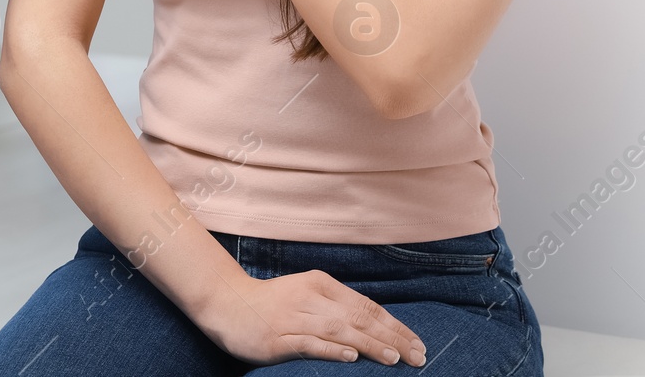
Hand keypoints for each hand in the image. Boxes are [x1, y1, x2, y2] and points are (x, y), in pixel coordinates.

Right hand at [197, 270, 427, 367]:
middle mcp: (312, 298)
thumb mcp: (307, 299)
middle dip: (392, 338)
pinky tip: (350, 356)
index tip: (416, 343)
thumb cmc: (271, 305)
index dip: (394, 325)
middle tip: (417, 356)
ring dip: (369, 344)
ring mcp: (294, 317)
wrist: (226, 303)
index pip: (367, 306)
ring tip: (393, 358)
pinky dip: (331, 349)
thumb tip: (374, 331)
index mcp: (322, 285)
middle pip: (359, 318)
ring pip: (339, 330)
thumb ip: (336, 312)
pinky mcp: (278, 337)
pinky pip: (309, 343)